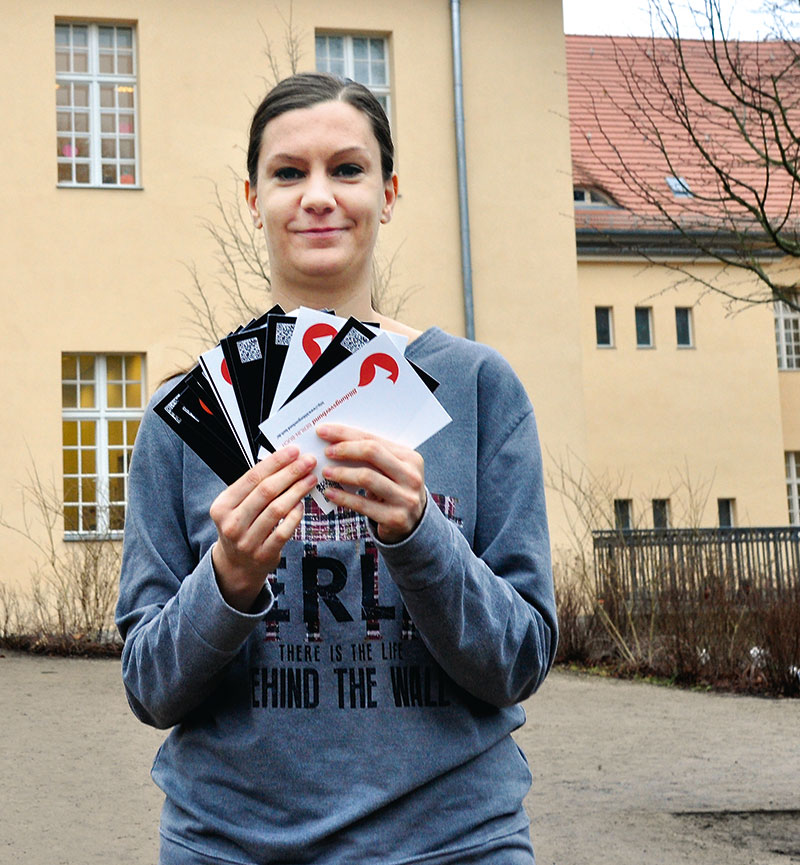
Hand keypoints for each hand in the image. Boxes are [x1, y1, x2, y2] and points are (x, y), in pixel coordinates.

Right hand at [209, 446, 316, 610]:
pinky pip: (285, 530)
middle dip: (290, 473)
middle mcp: (231, 523)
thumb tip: (285, 460)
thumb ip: (254, 486)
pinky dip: (296, 515)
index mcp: (222, 506)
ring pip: (277, 509)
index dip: (275, 462)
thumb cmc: (241, 526)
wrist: (236, 565)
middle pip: (266, 491)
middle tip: (308, 461)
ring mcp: (247, 541)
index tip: (293, 451)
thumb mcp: (237, 506)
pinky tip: (302, 503)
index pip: (252, 477)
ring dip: (297, 490)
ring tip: (311, 478)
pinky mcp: (263, 554)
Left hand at [316, 424, 425, 543]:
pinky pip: (363, 504)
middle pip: (372, 453)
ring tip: (326, 472)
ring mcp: (405, 498)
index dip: (346, 434)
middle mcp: (411, 476)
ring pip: (366, 478)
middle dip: (345, 449)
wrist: (415, 522)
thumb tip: (336, 441)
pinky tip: (330, 493)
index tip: (323, 432)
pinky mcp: (395, 518)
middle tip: (327, 452)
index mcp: (411, 458)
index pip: (374, 439)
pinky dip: (343, 497)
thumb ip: (373, 457)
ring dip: (342, 473)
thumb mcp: (392, 470)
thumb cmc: (396, 489)